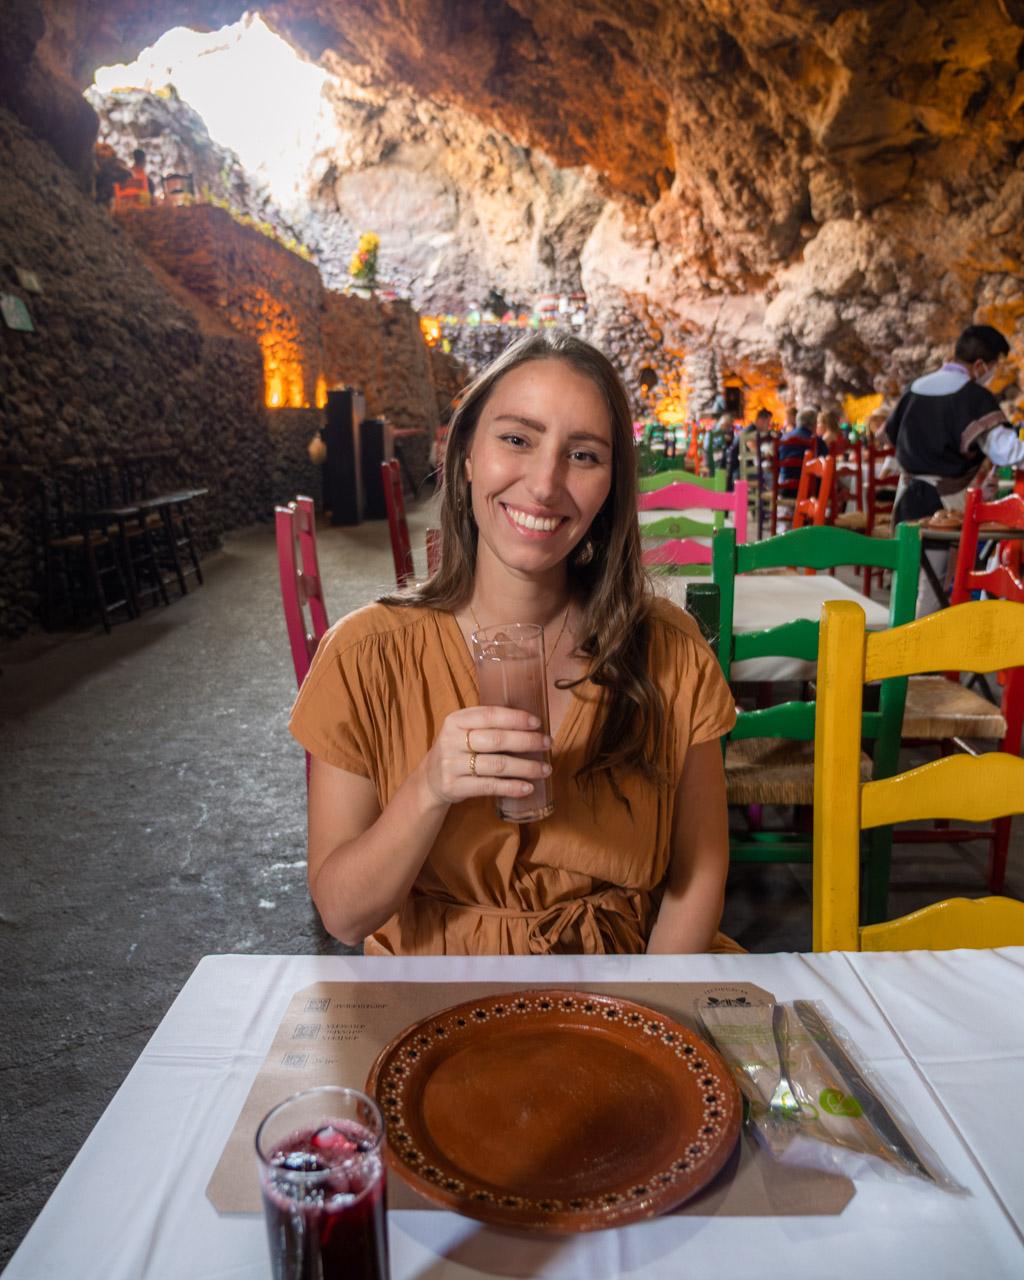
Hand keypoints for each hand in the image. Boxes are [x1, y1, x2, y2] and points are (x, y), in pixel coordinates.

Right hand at [420, 707, 552, 807]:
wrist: (430, 779)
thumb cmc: (458, 750)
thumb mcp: (463, 731)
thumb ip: (488, 724)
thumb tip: (531, 724)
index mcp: (455, 720)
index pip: (489, 715)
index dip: (515, 718)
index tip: (537, 723)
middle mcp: (451, 740)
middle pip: (496, 740)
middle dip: (527, 741)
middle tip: (548, 744)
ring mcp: (451, 765)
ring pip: (496, 765)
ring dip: (525, 767)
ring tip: (545, 769)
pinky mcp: (454, 786)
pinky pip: (489, 786)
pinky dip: (511, 787)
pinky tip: (528, 787)